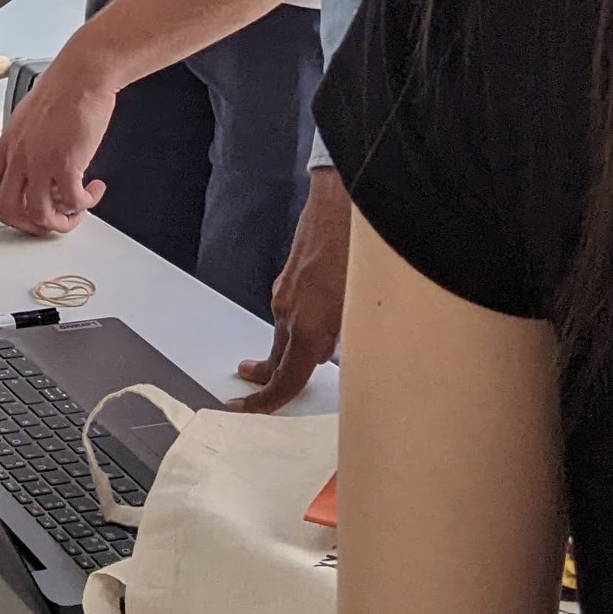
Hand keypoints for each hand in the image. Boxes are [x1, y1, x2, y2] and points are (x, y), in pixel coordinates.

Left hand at [0, 56, 113, 236]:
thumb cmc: (61, 91)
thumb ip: (28, 147)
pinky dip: (84, 205)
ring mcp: (40, 162)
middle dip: (30, 227)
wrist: (81, 75)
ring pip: (40, 215)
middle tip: (50, 223)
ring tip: (77, 209)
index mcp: (8, 147)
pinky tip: (93, 191)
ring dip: (61, 221)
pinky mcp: (66, 164)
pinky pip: (72, 203)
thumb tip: (40, 169)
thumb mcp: (29, 120)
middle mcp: (19, 157)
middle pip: (9, 212)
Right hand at [234, 167, 349, 409]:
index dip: (266, 401)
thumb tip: (339, 355)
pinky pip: (291, 311)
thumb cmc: (359, 252)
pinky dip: (299, 325)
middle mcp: (291, 312)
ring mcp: (288, 293)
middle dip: (269, 377)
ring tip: (306, 357)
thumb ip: (350, 340)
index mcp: (308, 327)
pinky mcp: (292, 277)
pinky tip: (318, 321)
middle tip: (253, 387)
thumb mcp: (366, 308)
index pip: (284, 378)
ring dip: (291, 349)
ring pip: (286, 333)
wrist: (342, 204)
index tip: (246, 409)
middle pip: (278, 357)